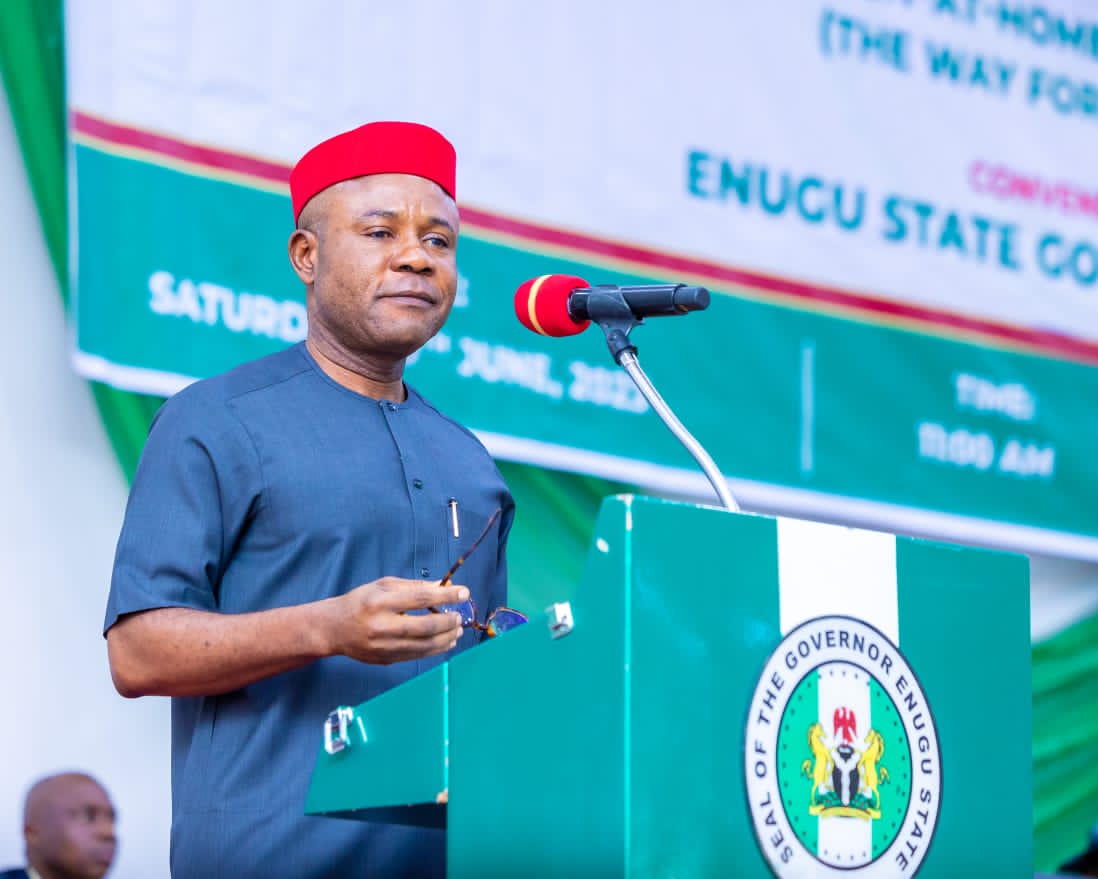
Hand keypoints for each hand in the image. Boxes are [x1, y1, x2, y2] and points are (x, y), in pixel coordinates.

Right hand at [325, 576, 467, 664]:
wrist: (334, 629)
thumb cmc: (360, 602)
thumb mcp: (383, 586)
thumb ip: (414, 586)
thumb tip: (443, 586)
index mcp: (381, 602)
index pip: (421, 598)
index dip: (446, 596)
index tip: (464, 592)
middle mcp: (383, 626)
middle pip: (425, 627)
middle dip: (449, 622)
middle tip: (459, 616)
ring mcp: (384, 646)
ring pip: (424, 646)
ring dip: (446, 638)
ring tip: (457, 630)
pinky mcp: (386, 659)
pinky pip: (417, 655)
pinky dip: (435, 649)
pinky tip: (445, 642)